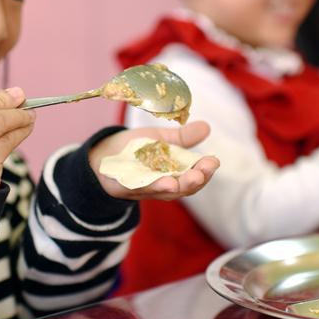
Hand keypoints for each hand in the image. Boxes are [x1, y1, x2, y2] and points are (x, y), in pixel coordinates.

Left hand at [89, 121, 219, 199]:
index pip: (194, 176)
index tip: (214, 161)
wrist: (104, 154)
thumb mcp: (162, 140)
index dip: (205, 171)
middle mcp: (163, 184)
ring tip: (182, 182)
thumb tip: (207, 127)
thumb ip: (182, 137)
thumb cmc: (137, 150)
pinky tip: (160, 183)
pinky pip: (137, 188)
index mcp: (174, 173)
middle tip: (203, 172)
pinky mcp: (125, 187)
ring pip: (162, 191)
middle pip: (182, 188)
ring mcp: (144, 188)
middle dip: (194, 181)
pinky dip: (148, 187)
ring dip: (172, 187)